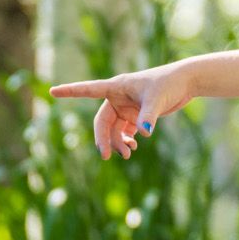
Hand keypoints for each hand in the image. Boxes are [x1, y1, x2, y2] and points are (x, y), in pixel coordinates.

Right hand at [48, 63, 195, 159]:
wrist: (186, 83)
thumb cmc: (169, 84)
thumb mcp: (157, 99)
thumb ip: (148, 116)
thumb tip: (143, 133)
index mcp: (116, 87)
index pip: (89, 89)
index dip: (70, 91)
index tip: (53, 91)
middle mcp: (118, 97)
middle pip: (102, 121)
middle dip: (103, 138)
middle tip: (106, 156)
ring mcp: (127, 107)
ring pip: (114, 130)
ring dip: (117, 143)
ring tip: (127, 154)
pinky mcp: (137, 115)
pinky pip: (125, 131)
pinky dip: (126, 141)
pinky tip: (133, 148)